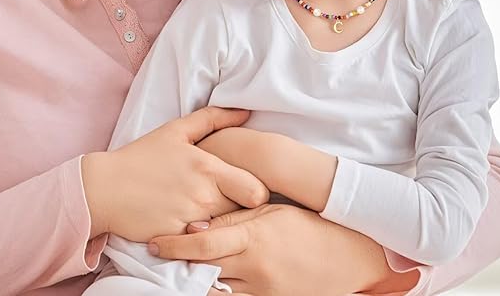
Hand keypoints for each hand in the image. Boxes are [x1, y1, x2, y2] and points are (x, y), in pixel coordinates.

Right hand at [81, 107, 268, 240]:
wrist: (104, 187)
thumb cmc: (142, 156)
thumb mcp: (176, 130)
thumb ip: (213, 119)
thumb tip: (245, 112)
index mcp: (208, 168)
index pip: (257, 191)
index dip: (257, 192)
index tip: (245, 188)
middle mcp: (203, 196)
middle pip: (243, 213)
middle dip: (238, 208)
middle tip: (225, 200)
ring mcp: (190, 221)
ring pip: (224, 230)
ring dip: (219, 223)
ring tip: (204, 212)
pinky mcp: (177, 241)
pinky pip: (200, 245)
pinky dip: (198, 238)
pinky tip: (186, 225)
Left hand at [150, 204, 406, 295]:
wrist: (346, 255)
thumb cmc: (304, 225)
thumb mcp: (269, 212)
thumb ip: (233, 218)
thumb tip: (195, 226)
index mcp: (253, 238)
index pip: (204, 245)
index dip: (175, 245)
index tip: (153, 243)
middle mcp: (255, 269)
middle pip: (204, 272)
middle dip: (180, 266)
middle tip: (157, 258)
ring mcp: (263, 292)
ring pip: (217, 292)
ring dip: (197, 283)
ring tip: (180, 272)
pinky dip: (220, 294)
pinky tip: (210, 284)